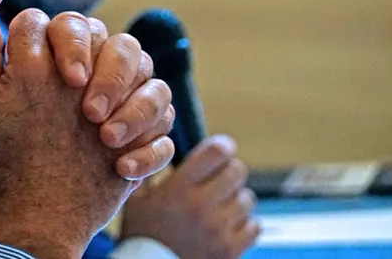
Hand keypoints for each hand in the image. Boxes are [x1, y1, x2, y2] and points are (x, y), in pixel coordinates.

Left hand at [0, 0, 173, 257]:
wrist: (28, 217)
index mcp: (52, 61)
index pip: (69, 23)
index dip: (72, 43)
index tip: (69, 79)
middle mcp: (89, 76)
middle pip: (120, 41)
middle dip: (111, 73)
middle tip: (90, 113)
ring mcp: (120, 105)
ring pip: (151, 76)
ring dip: (135, 108)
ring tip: (106, 140)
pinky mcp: (142, 137)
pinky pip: (167, 126)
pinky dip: (150, 146)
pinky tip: (122, 168)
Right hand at [120, 135, 260, 258]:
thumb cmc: (142, 234)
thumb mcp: (137, 198)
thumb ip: (149, 170)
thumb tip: (159, 142)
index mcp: (178, 189)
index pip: (215, 152)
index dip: (222, 145)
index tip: (220, 149)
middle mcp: (201, 207)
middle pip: (238, 171)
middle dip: (230, 170)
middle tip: (219, 177)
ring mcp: (219, 231)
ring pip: (247, 199)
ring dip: (236, 198)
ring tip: (220, 205)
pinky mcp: (231, 251)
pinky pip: (254, 226)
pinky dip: (244, 223)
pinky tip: (228, 224)